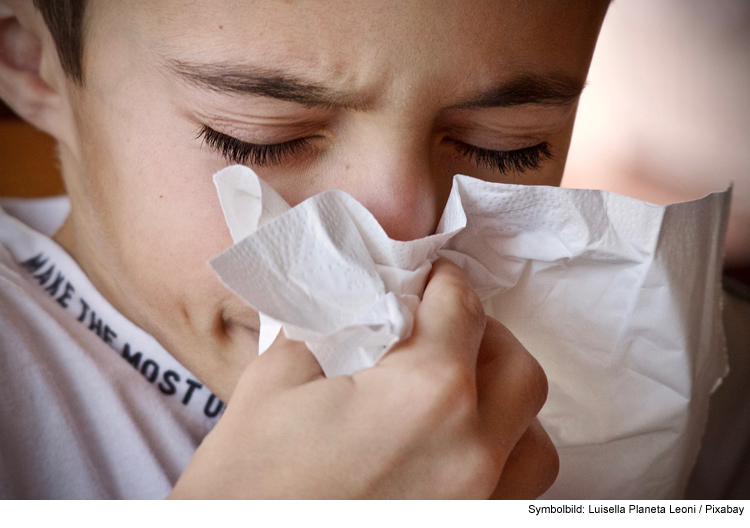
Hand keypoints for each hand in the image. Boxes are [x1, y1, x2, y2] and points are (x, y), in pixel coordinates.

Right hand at [169, 259, 557, 498]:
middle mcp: (471, 451)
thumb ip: (332, 330)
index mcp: (425, 393)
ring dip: (505, 403)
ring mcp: (480, 504)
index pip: (461, 309)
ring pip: (535, 438)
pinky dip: (502, 458)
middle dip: (485, 336)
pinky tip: (456, 450)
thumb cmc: (247, 483)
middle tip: (445, 330)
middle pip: (516, 368)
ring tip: (462, 394)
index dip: (446, 281)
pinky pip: (517, 491)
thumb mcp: (275, 381)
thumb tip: (361, 309)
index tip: (434, 278)